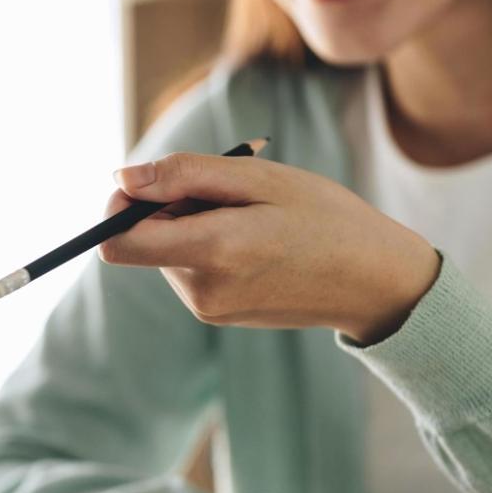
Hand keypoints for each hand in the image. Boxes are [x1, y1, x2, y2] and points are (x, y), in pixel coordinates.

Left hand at [102, 149, 440, 343]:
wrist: (374, 282)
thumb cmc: (324, 218)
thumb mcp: (258, 178)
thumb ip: (184, 176)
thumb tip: (122, 178)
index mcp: (212, 251)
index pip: (117, 242)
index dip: (118, 208)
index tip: (149, 183)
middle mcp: (201, 290)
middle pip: (143, 241)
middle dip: (170, 208)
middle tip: (232, 195)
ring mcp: (208, 309)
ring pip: (167, 253)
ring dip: (193, 226)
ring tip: (253, 219)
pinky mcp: (217, 316)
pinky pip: (190, 271)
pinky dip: (209, 248)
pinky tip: (257, 242)